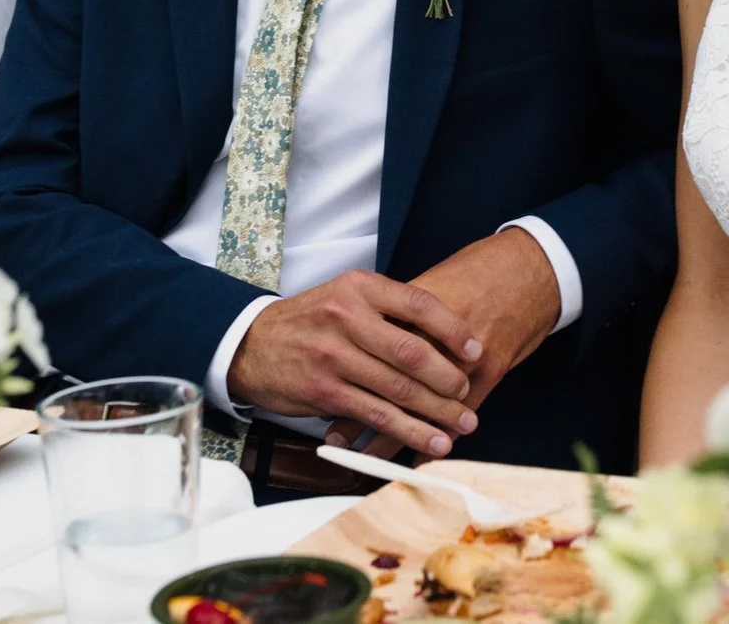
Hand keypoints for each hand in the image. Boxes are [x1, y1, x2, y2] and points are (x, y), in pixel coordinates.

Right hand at [225, 270, 484, 458]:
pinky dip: (407, 431)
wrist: (252, 345)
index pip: (418, 304)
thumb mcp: (345, 296)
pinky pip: (375, 416)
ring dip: (436, 412)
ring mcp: (334, 357)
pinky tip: (430, 440)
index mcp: (359, 288)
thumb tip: (445, 336)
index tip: (476, 349)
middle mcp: (346, 318)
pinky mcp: (325, 392)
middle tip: (468, 393)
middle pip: (412, 352)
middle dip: (448, 378)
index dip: (453, 329)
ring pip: (398, 389)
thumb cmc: (311, 321)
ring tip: (462, 425)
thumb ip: (387, 309)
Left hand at [325, 229, 562, 451]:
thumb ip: (396, 312)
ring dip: (393, 436)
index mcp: (413, 308)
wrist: (529, 267)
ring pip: (420, 405)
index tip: (324, 400)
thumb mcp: (432, 283)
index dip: (346, 377)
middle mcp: (437, 332)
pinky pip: (458, 414)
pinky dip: (436, 438)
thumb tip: (359, 336)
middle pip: (390, 381)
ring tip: (367, 458)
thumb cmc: (478, 272)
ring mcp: (465, 354)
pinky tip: (418, 457)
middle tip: (336, 437)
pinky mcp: (491, 370)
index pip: (372, 349)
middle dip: (360, 414)